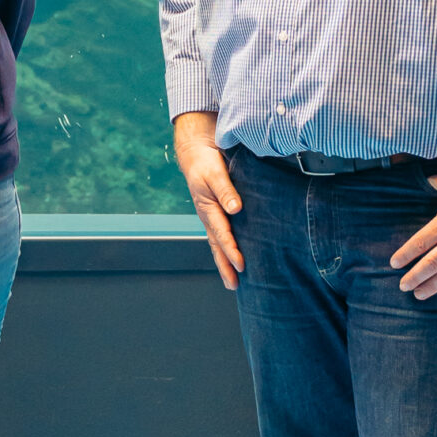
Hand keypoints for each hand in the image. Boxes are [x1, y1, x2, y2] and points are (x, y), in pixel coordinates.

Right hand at [174, 111, 242, 291]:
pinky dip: (225, 249)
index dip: (232, 250)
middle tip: (234, 285)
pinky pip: (220, 235)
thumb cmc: (206, 161)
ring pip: (217, 243)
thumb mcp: (215, 172)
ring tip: (233, 281)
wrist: (195, 151)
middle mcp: (208, 215)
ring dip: (224, 262)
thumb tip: (236, 209)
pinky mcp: (216, 212)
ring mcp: (210, 216)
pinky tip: (233, 258)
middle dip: (225, 266)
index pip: (222, 234)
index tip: (241, 265)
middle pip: (216, 246)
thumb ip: (226, 190)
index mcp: (208, 208)